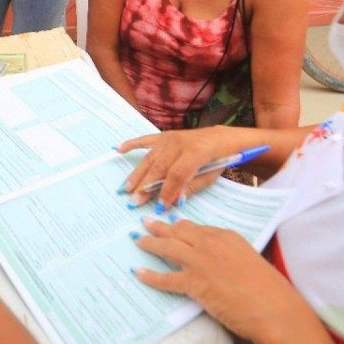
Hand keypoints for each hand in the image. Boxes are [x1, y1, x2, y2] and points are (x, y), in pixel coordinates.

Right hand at [117, 126, 249, 207]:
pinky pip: (146, 140)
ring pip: (150, 157)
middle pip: (159, 167)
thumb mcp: (211, 176)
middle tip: (135, 201)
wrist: (224, 137)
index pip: (177, 175)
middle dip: (146, 186)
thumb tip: (172, 200)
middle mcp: (180, 142)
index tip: (159, 207)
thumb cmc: (220, 159)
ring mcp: (170, 137)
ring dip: (137, 174)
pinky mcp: (165, 135)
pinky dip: (132, 144)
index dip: (167, 192)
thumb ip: (190, 187)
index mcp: (196, 152)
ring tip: (126, 188)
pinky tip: (119, 149)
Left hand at [132, 218, 305, 343]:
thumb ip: (229, 257)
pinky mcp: (194, 283)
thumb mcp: (248, 262)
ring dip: (150, 242)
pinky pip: (165, 278)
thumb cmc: (268, 290)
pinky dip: (150, 276)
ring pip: (167, 247)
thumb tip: (216, 264)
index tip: (172, 224)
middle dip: (160, 227)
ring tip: (138, 240)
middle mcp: (211, 243)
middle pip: (179, 231)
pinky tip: (138, 273)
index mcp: (227, 236)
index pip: (197, 228)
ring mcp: (201, 261)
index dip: (181, 227)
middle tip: (146, 222)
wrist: (272, 308)